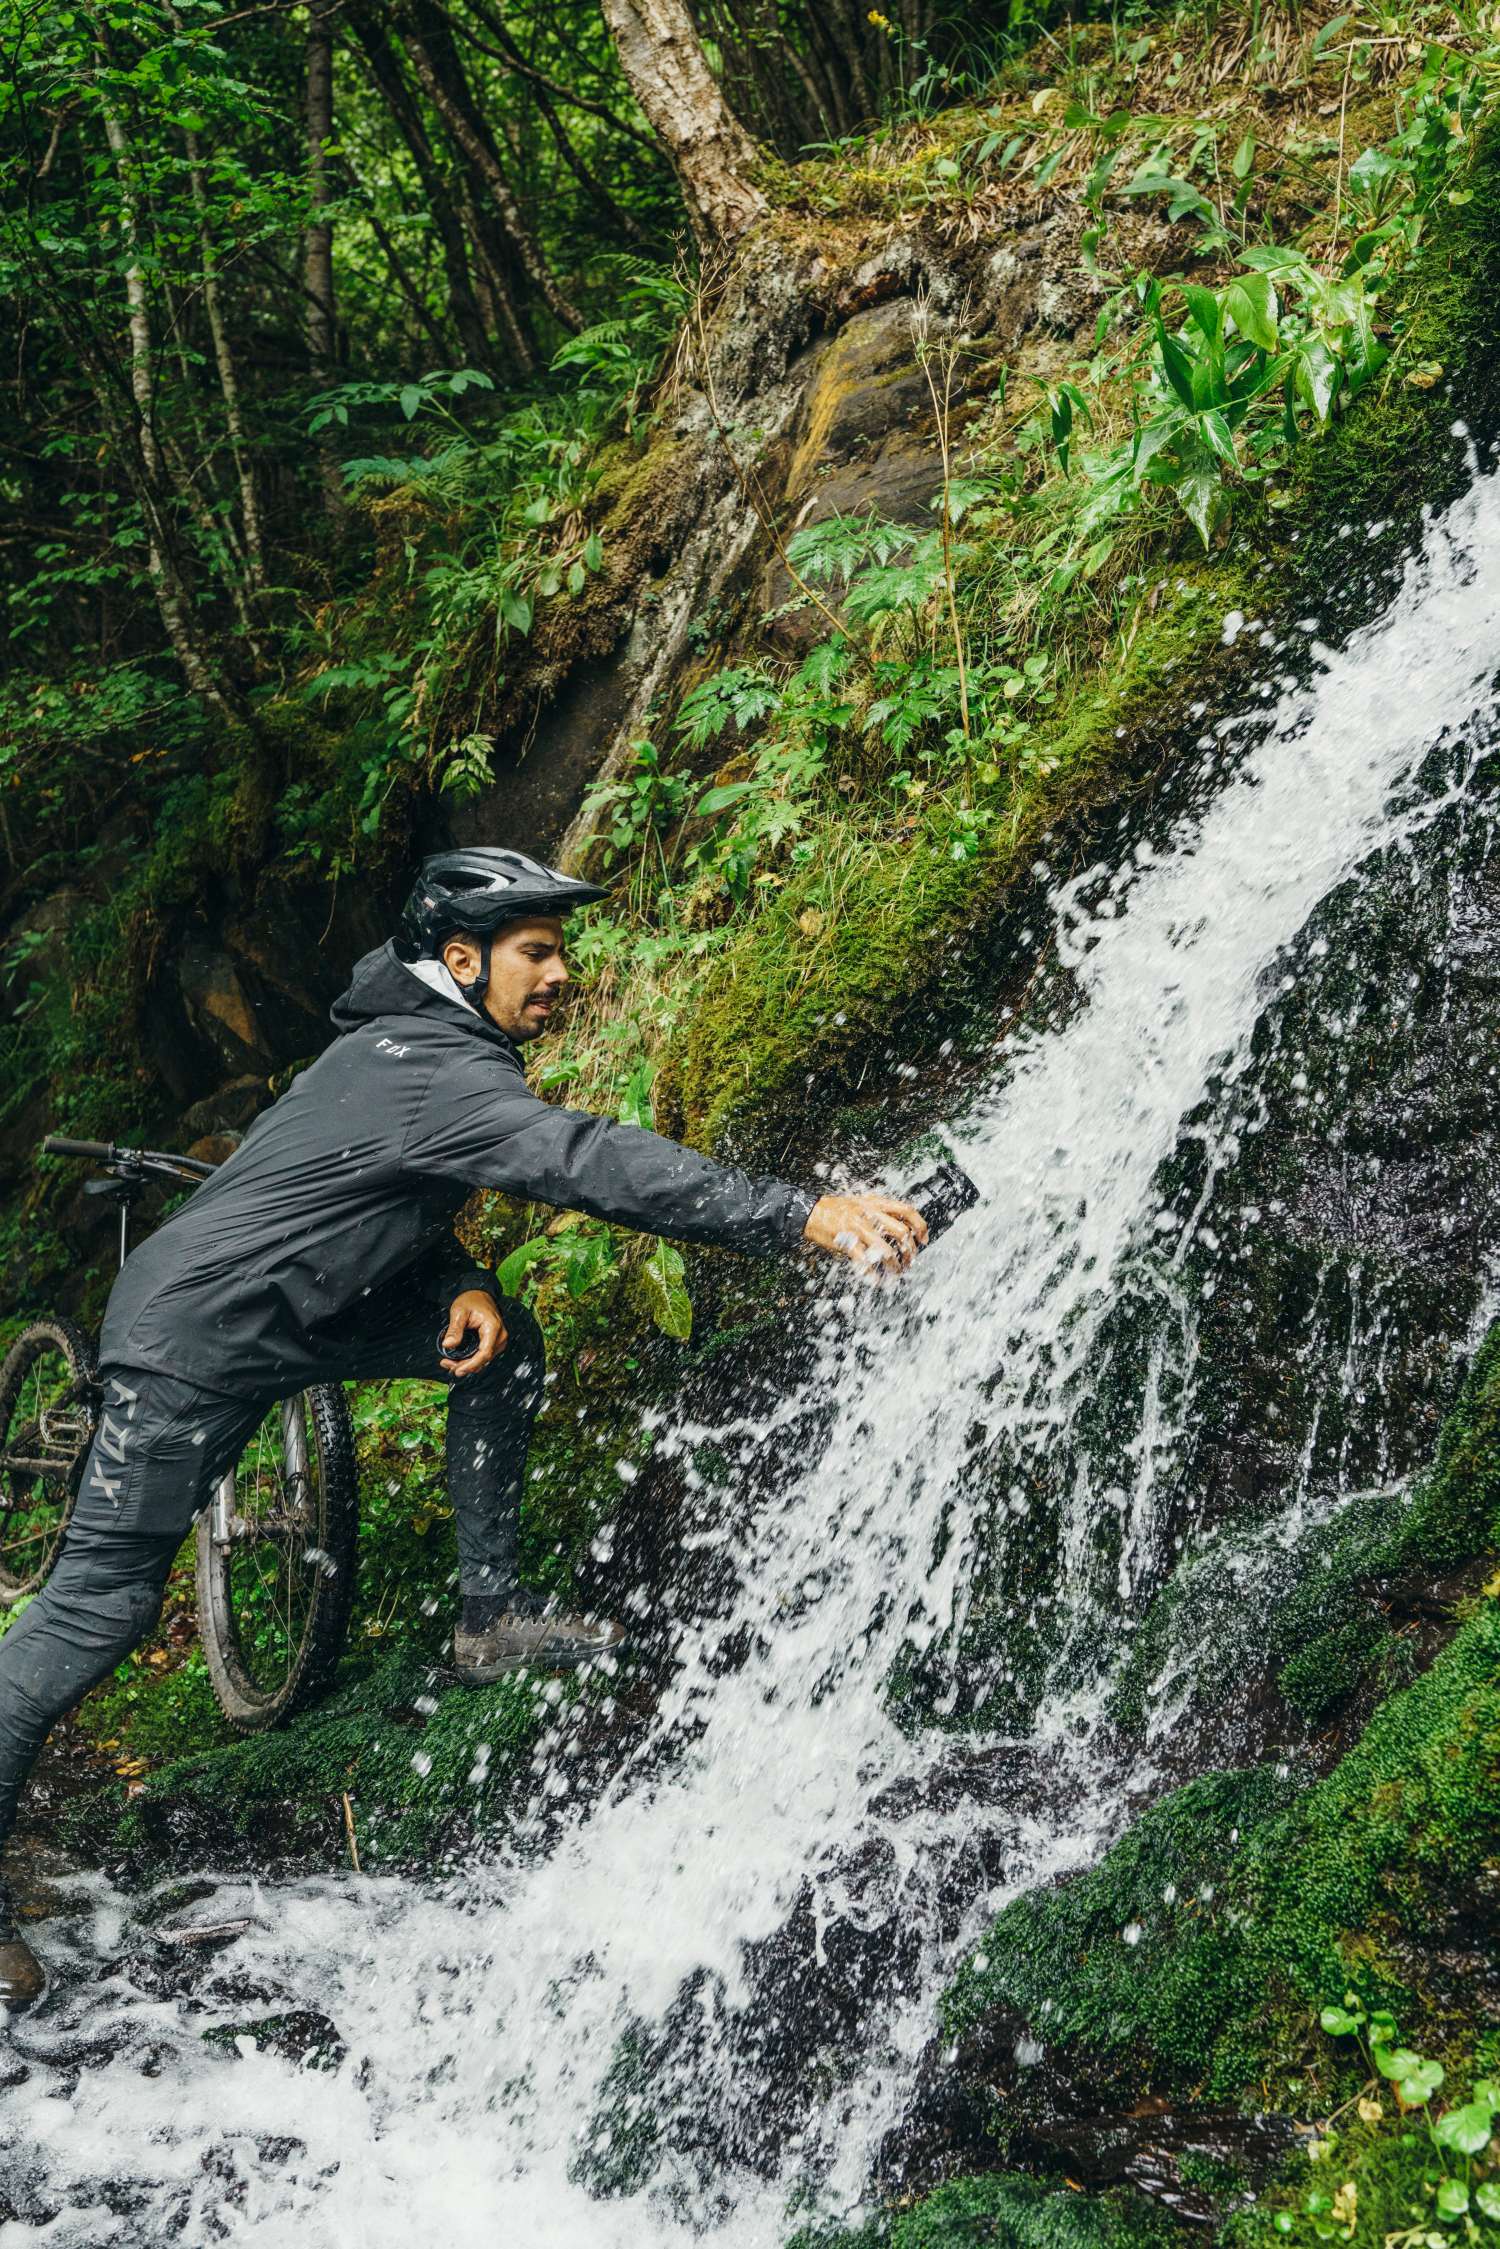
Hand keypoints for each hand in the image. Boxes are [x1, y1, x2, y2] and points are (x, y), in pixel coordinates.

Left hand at [441, 1289, 507, 1375]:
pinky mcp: (494, 1343)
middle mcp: (500, 1336)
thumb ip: (454, 1329)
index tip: (457, 1370)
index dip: (471, 1365)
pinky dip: (471, 1360)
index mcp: (493, 1328)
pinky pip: (483, 1356)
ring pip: (483, 1360)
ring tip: (449, 1363)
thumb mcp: (459, 1312)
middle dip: (465, 1366)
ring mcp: (498, 1341)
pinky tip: (458, 1360)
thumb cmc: (471, 1300)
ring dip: (467, 1364)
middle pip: (483, 1359)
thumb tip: (448, 1345)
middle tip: (446, 1364)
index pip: (484, 1353)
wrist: (478, 1295)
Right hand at [802, 1192, 927, 1275]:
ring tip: (895, 1273)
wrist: (811, 1212)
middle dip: (910, 1251)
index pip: (907, 1210)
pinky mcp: (846, 1242)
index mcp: (876, 1203)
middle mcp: (869, 1214)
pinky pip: (864, 1262)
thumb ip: (880, 1210)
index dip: (920, 1226)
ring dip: (894, 1265)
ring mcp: (858, 1228)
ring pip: (886, 1250)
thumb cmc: (837, 1208)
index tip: (924, 1240)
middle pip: (901, 1233)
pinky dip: (872, 1274)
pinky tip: (876, 1279)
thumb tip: (901, 1224)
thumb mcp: (862, 1201)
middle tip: (910, 1261)